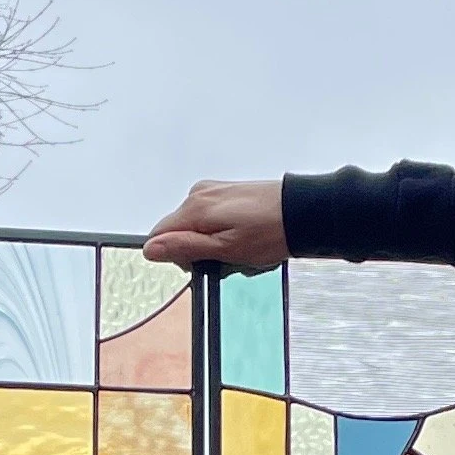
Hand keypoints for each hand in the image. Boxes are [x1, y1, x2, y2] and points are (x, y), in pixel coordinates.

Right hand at [144, 179, 286, 270]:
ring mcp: (213, 191)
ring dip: (214, 244)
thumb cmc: (271, 232)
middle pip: (178, 233)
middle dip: (198, 251)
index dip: (177, 257)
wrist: (302, 213)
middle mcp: (199, 194)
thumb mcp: (225, 250)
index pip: (159, 237)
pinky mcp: (226, 193)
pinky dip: (225, 233)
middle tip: (228, 258)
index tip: (202, 262)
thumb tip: (151, 250)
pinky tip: (246, 236)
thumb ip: (184, 248)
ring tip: (242, 247)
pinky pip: (211, 219)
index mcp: (194, 208)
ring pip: (196, 228)